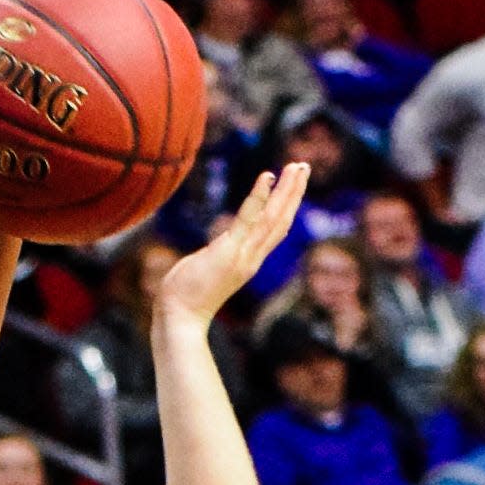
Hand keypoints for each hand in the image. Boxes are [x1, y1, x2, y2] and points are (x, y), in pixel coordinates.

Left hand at [156, 163, 309, 327]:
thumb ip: (217, 255)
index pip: (274, 230)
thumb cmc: (186, 296)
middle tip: (304, 166)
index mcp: (248, 260)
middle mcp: (252, 257)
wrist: (180, 317)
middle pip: (281, 220)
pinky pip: (248, 219)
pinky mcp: (230, 250)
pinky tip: (268, 176)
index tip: (293, 185)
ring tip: (297, 167)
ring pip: (273, 217)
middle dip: (294, 192)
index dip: (286, 207)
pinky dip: (259, 196)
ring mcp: (243, 254)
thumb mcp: (208, 269)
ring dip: (287, 190)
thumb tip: (213, 249)